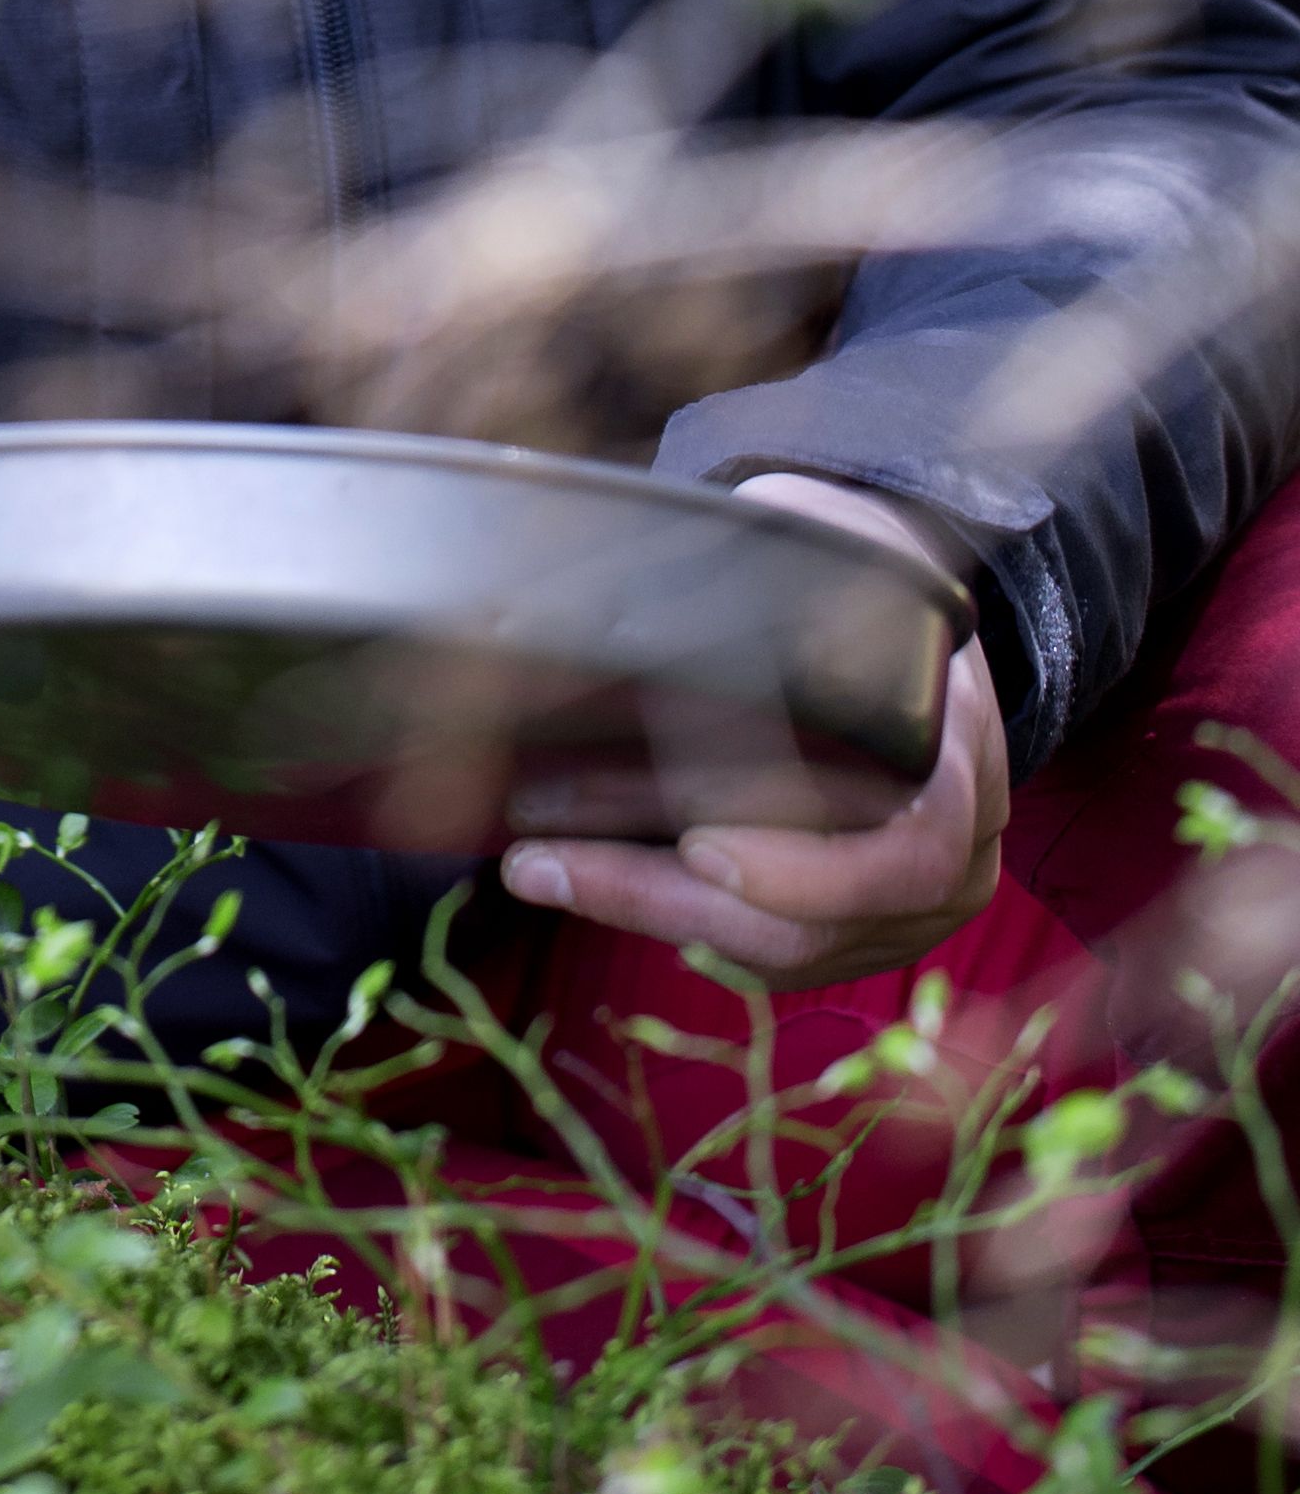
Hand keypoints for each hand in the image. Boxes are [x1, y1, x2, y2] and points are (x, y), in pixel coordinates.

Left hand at [499, 470, 1008, 987]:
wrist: (911, 608)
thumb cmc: (852, 564)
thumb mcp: (828, 542)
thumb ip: (767, 567)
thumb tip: (638, 598)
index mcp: (960, 751)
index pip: (910, 851)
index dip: (811, 872)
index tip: (699, 846)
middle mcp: (956, 850)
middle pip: (818, 924)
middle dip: (667, 898)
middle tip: (543, 859)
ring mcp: (914, 904)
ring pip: (781, 949)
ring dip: (648, 911)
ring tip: (534, 864)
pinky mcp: (864, 927)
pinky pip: (769, 951)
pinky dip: (676, 919)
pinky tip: (585, 874)